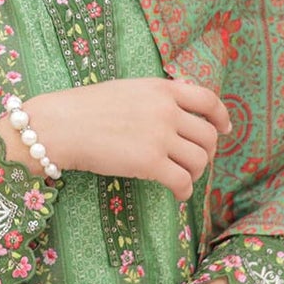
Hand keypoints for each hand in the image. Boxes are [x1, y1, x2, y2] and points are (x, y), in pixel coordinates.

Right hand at [0, 78, 230, 199]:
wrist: (59, 125)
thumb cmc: (84, 109)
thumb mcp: (126, 90)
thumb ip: (154, 98)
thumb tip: (175, 114)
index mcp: (161, 89)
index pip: (208, 100)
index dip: (222, 116)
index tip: (225, 128)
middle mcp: (166, 110)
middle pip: (208, 135)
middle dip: (207, 152)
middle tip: (195, 162)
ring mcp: (160, 136)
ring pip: (199, 160)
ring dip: (195, 173)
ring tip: (181, 178)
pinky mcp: (150, 162)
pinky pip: (182, 182)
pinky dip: (184, 191)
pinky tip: (177, 194)